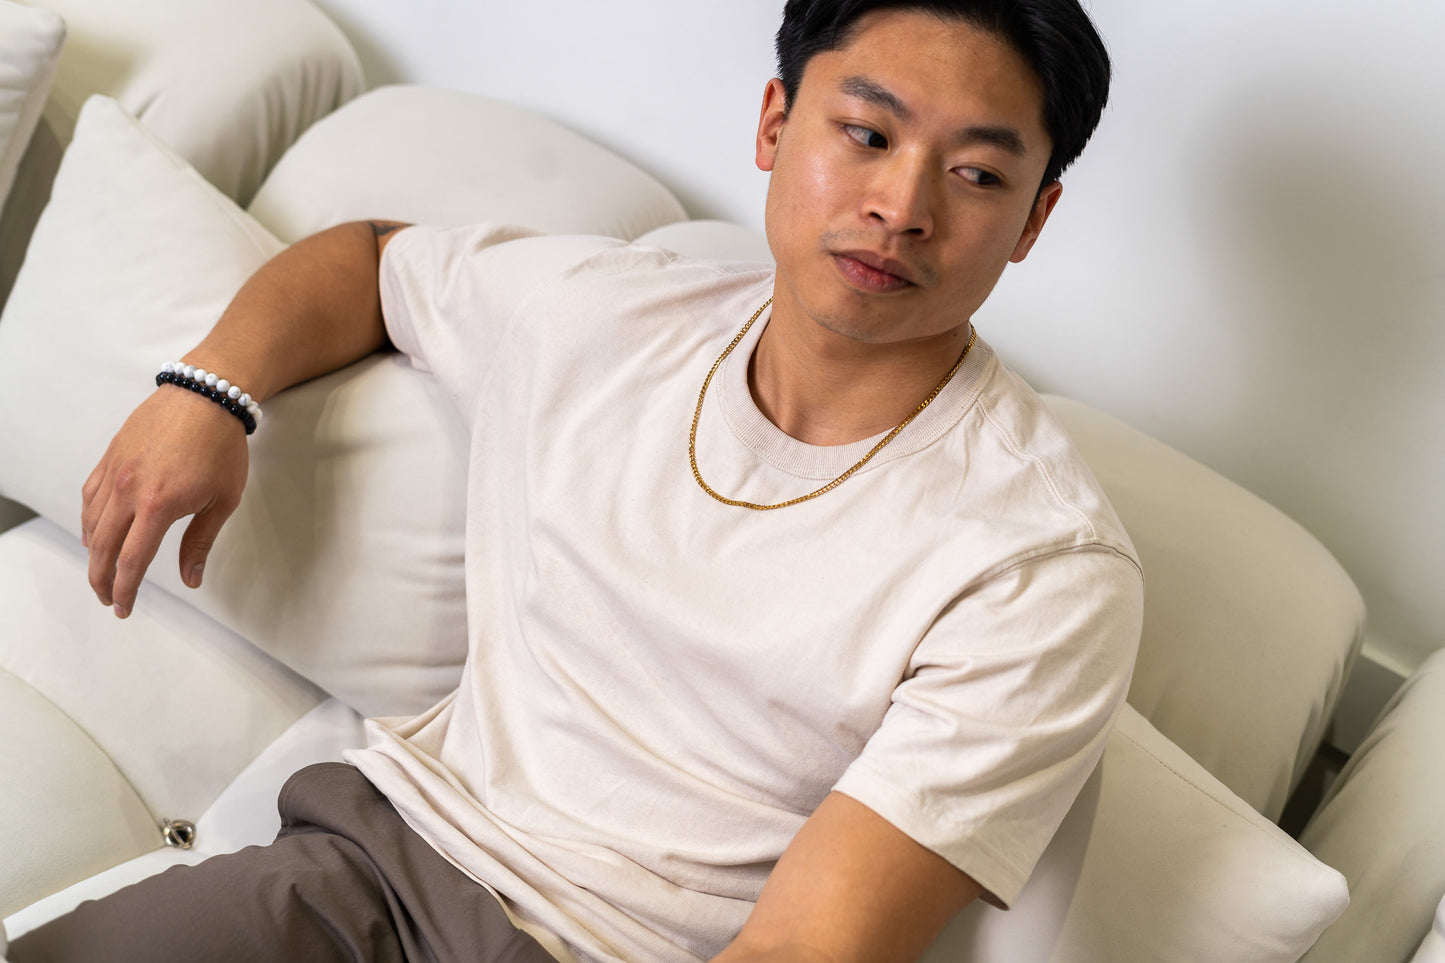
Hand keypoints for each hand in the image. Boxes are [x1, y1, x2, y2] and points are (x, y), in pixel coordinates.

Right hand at [81, 386, 248, 617]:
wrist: (207, 395)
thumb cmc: (222, 447)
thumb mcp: (223, 500)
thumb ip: (200, 542)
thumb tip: (191, 580)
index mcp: (157, 506)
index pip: (130, 561)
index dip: (125, 590)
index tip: (124, 608)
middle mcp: (128, 490)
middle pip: (102, 548)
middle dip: (102, 580)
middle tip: (109, 600)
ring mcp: (115, 472)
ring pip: (91, 523)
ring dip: (92, 554)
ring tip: (102, 573)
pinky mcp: (110, 456)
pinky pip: (89, 496)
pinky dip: (88, 521)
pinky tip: (93, 534)